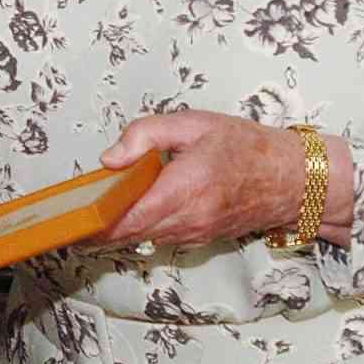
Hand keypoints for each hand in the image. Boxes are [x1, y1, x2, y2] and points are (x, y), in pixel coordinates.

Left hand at [96, 109, 346, 248]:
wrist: (292, 179)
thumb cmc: (247, 147)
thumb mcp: (193, 125)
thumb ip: (146, 134)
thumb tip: (110, 158)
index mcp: (186, 188)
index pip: (129, 217)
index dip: (96, 223)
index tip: (72, 219)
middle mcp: (190, 219)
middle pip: (130, 234)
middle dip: (98, 229)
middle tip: (71, 216)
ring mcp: (196, 233)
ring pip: (144, 239)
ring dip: (117, 231)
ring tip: (92, 215)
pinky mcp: (200, 238)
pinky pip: (161, 238)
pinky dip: (140, 230)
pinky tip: (127, 215)